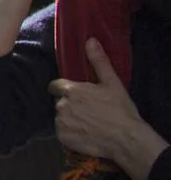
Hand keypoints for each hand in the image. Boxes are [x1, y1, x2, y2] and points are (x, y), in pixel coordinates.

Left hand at [48, 38, 147, 161]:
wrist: (125, 139)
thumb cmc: (119, 109)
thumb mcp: (112, 83)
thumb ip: (98, 61)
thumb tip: (90, 40)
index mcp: (71, 90)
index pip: (55, 86)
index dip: (65, 89)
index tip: (77, 94)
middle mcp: (61, 105)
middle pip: (59, 102)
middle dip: (69, 104)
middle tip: (88, 110)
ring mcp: (60, 122)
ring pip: (60, 117)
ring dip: (69, 118)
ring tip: (87, 123)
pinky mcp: (62, 137)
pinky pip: (62, 132)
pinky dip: (69, 132)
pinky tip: (84, 133)